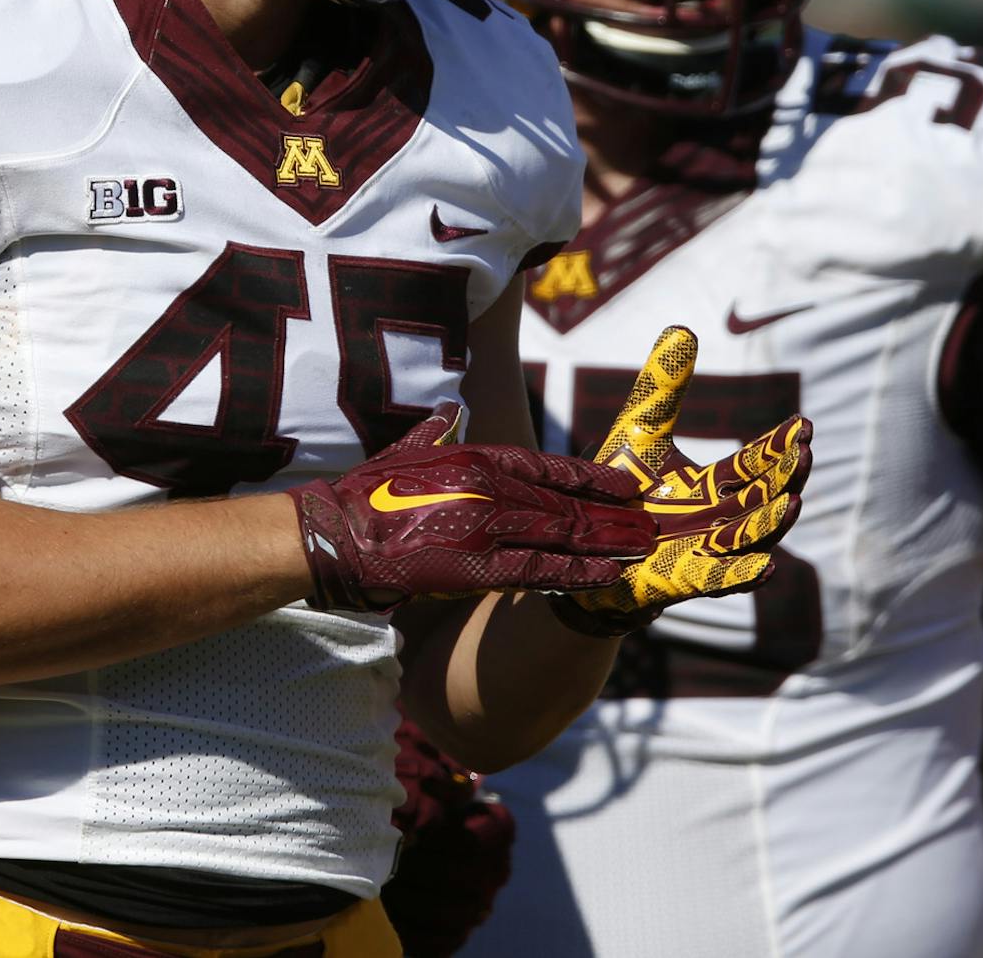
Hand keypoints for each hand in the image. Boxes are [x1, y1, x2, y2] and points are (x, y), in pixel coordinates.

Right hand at [288, 405, 655, 612]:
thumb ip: (436, 431)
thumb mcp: (404, 450)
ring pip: (560, 534)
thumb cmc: (361, 496)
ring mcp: (486, 526)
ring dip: (605, 541)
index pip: (545, 466)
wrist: (333, 536)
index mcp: (473, 457)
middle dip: (610, 513)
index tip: (624, 483)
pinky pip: (540, 572)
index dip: (589, 477)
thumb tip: (451, 408)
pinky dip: (577, 573)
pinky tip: (608, 575)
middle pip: (563, 502)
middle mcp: (488, 487)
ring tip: (641, 547)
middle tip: (648, 521)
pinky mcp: (477, 566)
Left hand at [553, 326, 811, 637]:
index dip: (780, 446)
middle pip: (764, 499)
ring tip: (795, 502)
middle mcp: (717, 519)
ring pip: (750, 539)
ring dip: (773, 522)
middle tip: (807, 453)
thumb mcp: (639, 431)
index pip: (757, 463)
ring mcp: (702, 551)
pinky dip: (742, 574)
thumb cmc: (618, 490)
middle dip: (788, 478)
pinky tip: (766, 567)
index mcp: (713, 485)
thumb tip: (683, 328)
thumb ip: (664, 388)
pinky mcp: (679, 579)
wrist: (580, 544)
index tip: (805, 424)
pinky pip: (717, 580)